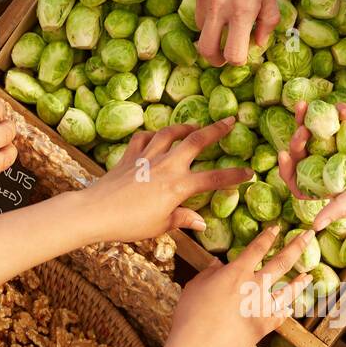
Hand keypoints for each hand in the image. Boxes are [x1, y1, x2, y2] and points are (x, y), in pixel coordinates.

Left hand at [82, 118, 254, 242]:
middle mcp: (166, 166)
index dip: (234, 176)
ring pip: (170, 134)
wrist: (96, 211)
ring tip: (194, 126)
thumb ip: (182, 220)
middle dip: (216, 130)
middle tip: (230, 120)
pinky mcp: (130, 155)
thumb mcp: (160, 226)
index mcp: (178, 187)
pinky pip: (144, 138)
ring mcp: (147, 157)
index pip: (213, 179)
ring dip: (185, 127)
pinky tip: (157, 137)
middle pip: (196, 141)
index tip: (249, 172)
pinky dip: (152, 135)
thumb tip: (201, 222)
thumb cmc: (129, 223)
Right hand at [169, 226, 312, 346]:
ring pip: (288, 290)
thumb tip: (218, 264)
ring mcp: (263, 307)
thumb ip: (210, 272)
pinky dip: (285, 311)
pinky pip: (280, 316)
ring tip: (309, 275)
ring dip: (300, 282)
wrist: (199, 345)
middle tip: (309, 235)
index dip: (268, 236)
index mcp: (237, 272)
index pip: (258, 248)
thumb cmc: (191, 314)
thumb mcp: (196, 285)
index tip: (277, 228)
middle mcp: (255, 286)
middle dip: (298, 246)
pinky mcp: (264, 326)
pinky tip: (289, 308)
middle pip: (282, 262)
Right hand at [189, 0, 279, 64]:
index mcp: (242, 9)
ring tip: (224, 13)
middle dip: (215, 57)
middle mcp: (218, 4)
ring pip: (200, 24)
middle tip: (222, 54)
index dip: (237, 59)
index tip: (241, 53)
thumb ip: (267, 19)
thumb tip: (258, 44)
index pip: (234, 55)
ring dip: (211, 27)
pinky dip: (207, 0)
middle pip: (206, 50)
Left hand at [278, 95, 345, 230]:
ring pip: (310, 132)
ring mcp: (339, 140)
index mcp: (336, 182)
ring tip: (304, 110)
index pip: (303, 183)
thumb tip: (314, 227)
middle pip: (302, 156)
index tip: (284, 156)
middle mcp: (335, 162)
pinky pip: (328, 113)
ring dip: (303, 120)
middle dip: (296, 143)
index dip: (288, 172)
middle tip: (301, 132)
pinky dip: (332, 110)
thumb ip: (340, 206)